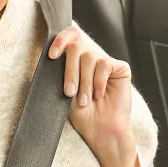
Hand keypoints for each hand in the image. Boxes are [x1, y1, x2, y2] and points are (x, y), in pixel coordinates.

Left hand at [49, 25, 135, 166]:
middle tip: (69, 93)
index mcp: (75, 60)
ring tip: (84, 100)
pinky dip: (98, 82)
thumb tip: (46, 55)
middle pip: (76, 47)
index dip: (60, 40)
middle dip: (70, 71)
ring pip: (89, 57)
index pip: (70, 37)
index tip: (52, 55)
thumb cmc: (81, 113)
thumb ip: (58, 71)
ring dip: (84, 81)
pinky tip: (99, 94)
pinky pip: (104, 65)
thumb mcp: (63, 91)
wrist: (99, 129)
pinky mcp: (120, 68)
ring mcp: (105, 61)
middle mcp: (90, 57)